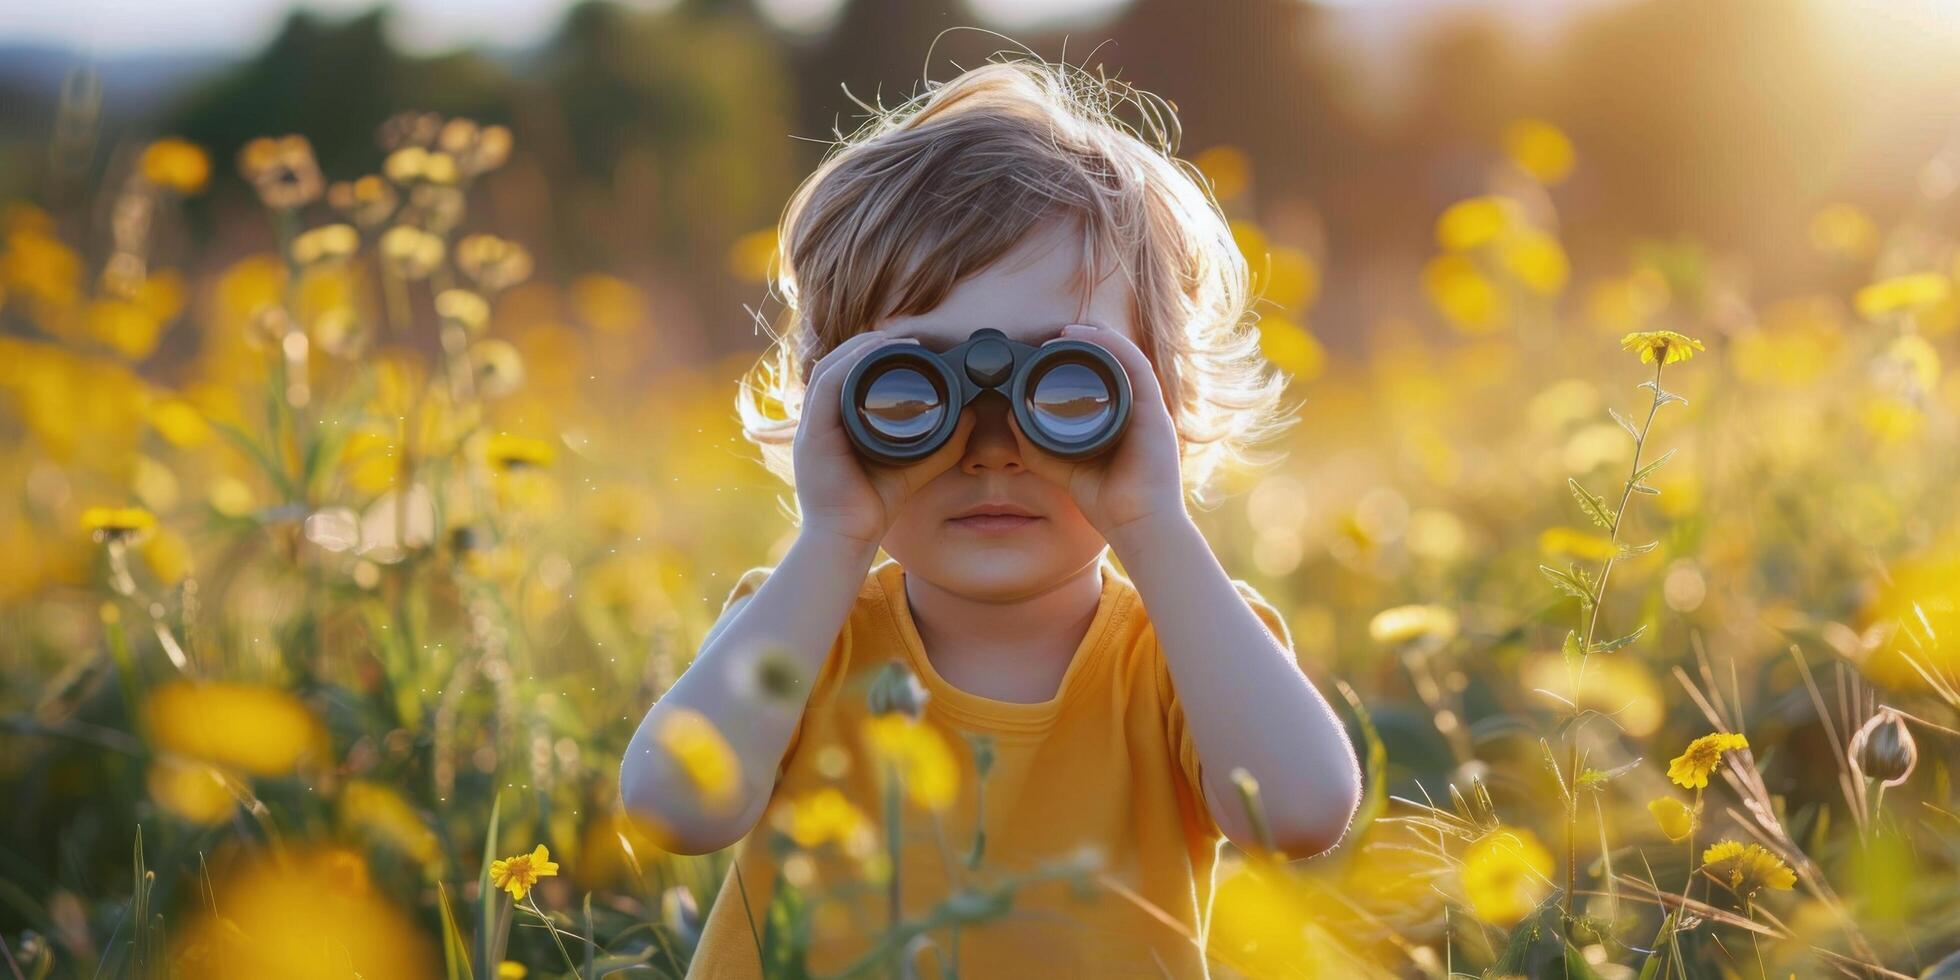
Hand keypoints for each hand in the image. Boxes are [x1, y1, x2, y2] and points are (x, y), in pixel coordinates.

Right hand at [792, 330, 975, 548]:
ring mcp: (812, 428)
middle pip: (836, 366)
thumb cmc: (872, 507)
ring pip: (829, 369)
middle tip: (902, 337)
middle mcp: (819, 422)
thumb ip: (941, 444)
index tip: (906, 346)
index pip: (846, 376)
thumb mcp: (914, 466)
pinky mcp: (813, 437)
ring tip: (890, 340)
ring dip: (858, 349)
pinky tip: (870, 355)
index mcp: (835, 426)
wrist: (847, 539)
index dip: (870, 354)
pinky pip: (825, 389)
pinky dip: (847, 366)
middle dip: (866, 345)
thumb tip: (970, 416)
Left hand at [1009, 322, 1188, 544]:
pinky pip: (1137, 368)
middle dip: (1088, 342)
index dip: (1081, 357)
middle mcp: (1137, 410)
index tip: (1050, 349)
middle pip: (1116, 362)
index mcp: (1121, 421)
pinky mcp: (1155, 412)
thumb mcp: (1064, 467)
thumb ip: (1038, 446)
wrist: (1137, 525)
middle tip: (1056, 336)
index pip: (1104, 377)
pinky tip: (1093, 338)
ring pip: (1127, 358)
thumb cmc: (1108, 502)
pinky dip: (1115, 348)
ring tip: (1068, 332)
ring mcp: (1149, 409)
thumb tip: (1010, 416)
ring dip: (1098, 339)